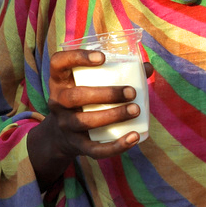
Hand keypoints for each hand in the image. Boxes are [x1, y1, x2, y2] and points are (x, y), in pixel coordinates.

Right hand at [27, 50, 144, 186]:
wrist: (62, 136)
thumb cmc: (84, 100)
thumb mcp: (89, 84)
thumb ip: (116, 73)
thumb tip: (147, 67)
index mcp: (60, 81)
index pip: (58, 62)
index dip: (77, 57)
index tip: (102, 58)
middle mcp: (57, 102)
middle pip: (75, 96)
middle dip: (106, 93)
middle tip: (131, 92)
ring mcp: (65, 125)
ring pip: (84, 121)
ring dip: (112, 116)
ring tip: (136, 110)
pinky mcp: (76, 145)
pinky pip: (94, 149)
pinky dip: (116, 145)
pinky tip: (134, 137)